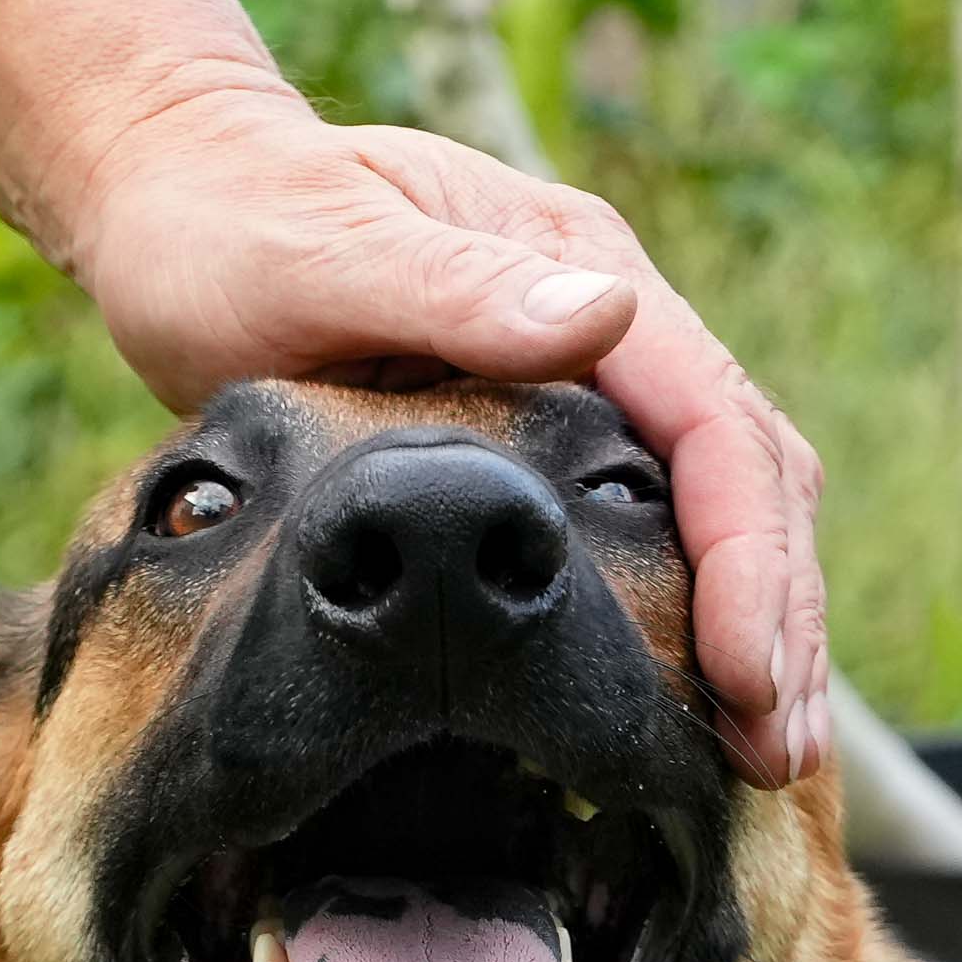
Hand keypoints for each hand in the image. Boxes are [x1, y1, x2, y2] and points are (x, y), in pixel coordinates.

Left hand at [72, 87, 827, 786]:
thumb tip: (604, 318)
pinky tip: (698, 700)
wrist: (182, 205)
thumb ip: (453, 290)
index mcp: (577, 267)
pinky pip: (663, 523)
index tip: (745, 680)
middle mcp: (611, 322)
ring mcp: (594, 376)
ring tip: (766, 757)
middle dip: (778, 618)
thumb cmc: (234, 229)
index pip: (712, 423)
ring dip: (760, 627)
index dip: (744, 560)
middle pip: (750, 474)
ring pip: (724, 506)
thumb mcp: (324, 255)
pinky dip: (699, 613)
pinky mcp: (560, 435)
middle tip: (775, 756)